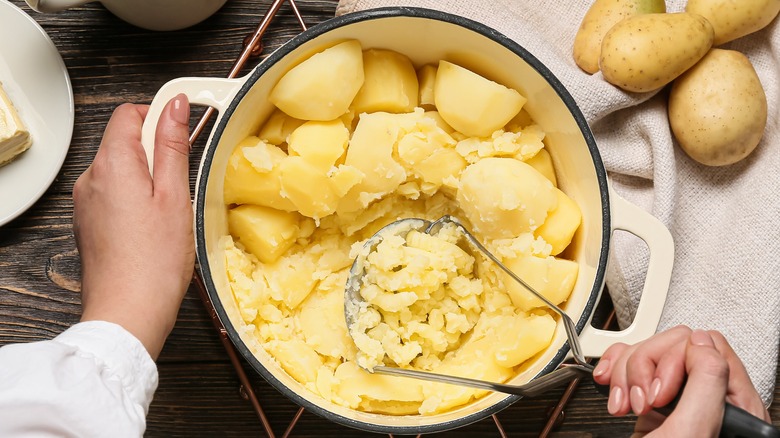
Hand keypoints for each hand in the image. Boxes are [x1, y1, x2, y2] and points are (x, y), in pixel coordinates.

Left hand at [73, 95, 193, 359]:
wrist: (128, 313)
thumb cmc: (155, 262)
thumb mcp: (175, 196)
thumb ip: (173, 145)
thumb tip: (174, 106)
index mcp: (112, 165)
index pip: (129, 113)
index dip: (159, 115)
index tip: (184, 128)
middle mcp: (91, 179)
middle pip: (124, 140)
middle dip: (156, 150)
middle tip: (182, 181)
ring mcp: (87, 202)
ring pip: (121, 169)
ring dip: (148, 176)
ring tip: (170, 209)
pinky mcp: (89, 223)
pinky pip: (114, 193)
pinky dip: (136, 198)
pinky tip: (155, 224)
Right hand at [592, 325, 768, 436]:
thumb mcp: (691, 431)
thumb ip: (705, 381)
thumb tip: (699, 341)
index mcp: (732, 404)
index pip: (709, 347)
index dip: (678, 358)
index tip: (662, 389)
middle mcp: (706, 401)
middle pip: (673, 346)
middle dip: (646, 368)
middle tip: (642, 401)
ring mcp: (675, 402)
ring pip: (647, 354)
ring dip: (626, 375)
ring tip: (624, 406)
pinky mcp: (649, 404)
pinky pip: (630, 367)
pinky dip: (615, 374)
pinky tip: (612, 391)